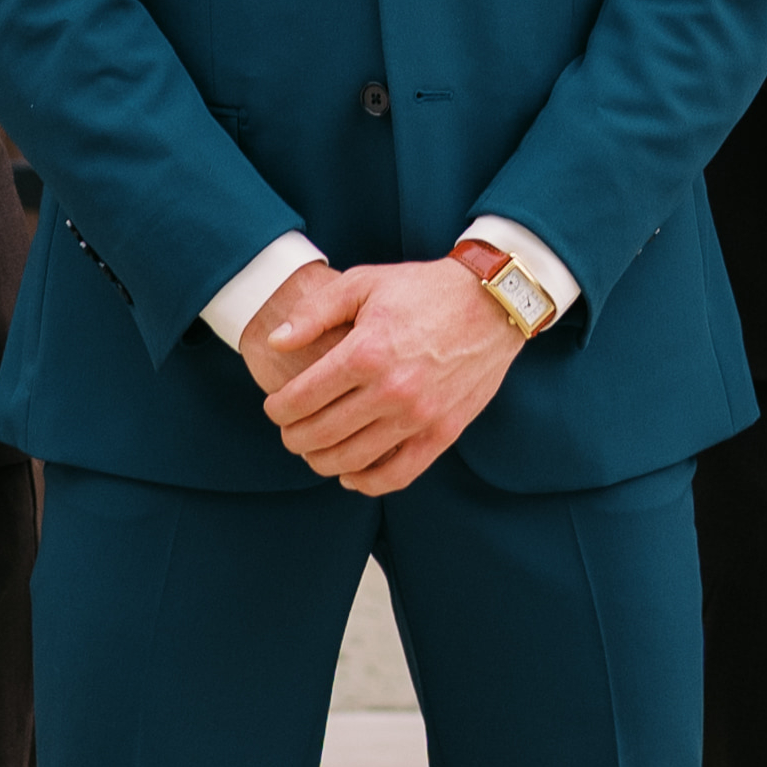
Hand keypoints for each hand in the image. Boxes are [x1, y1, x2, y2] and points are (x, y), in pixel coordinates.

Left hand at [246, 257, 519, 495]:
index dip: (278, 410)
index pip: (301, 399)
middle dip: (294, 437)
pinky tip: (350, 474)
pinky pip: (398, 475)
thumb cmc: (422, 290)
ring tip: (314, 451)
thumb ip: (313, 313)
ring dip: (322, 461)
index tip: (275, 408)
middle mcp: (391, 390)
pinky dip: (367, 483)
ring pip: (352, 460)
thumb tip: (276, 343)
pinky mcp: (443, 433)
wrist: (492, 303)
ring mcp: (419, 416)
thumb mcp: (363, 283)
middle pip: (321, 434)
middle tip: (290, 431)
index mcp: (366, 352)